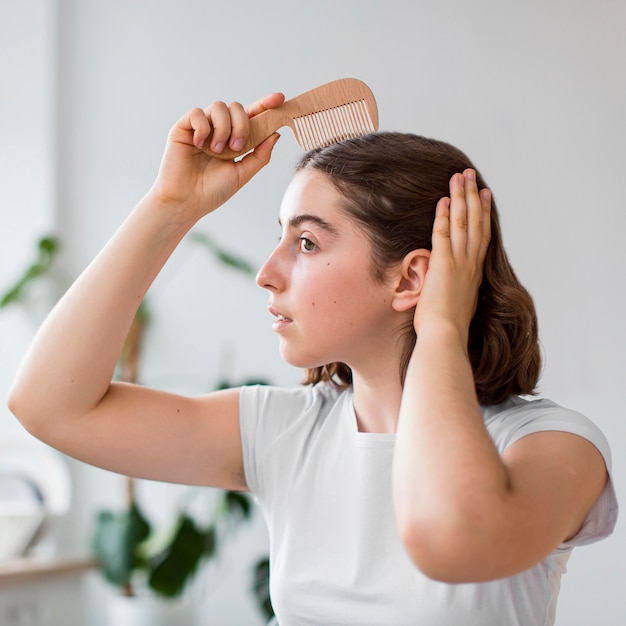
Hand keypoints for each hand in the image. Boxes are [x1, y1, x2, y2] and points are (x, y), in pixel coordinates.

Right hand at [150, 92, 284, 219]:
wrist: (187, 201)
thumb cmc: (213, 191)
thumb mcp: (243, 174)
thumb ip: (260, 155)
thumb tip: (275, 134)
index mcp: (234, 139)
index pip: (252, 116)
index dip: (265, 104)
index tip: (280, 99)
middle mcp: (219, 129)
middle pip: (237, 107)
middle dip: (242, 125)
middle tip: (238, 147)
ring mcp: (202, 127)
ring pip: (219, 106)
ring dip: (223, 128)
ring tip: (218, 151)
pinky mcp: (184, 128)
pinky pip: (197, 113)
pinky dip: (203, 128)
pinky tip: (200, 145)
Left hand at [414, 169, 491, 344]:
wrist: (446, 337)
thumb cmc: (447, 329)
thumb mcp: (456, 306)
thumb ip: (454, 291)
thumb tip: (447, 290)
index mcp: (474, 273)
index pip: (481, 236)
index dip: (483, 214)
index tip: (485, 195)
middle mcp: (471, 264)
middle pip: (475, 222)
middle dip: (473, 196)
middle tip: (471, 176)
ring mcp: (459, 263)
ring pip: (462, 223)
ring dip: (460, 198)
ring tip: (459, 177)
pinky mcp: (443, 265)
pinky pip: (443, 234)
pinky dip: (443, 216)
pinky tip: (443, 200)